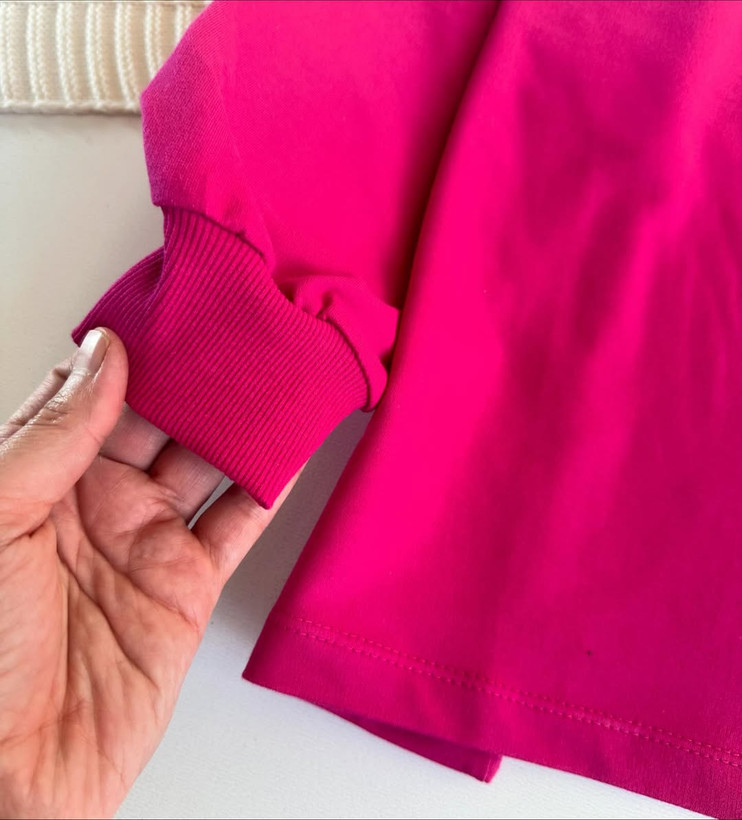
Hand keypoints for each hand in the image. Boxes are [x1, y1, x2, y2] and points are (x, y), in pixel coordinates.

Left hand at [0, 329, 293, 818]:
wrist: (13, 773)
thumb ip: (51, 436)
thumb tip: (101, 356)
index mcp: (39, 474)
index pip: (95, 390)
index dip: (133, 347)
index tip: (173, 304)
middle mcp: (97, 499)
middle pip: (163, 418)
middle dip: (199, 377)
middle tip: (241, 327)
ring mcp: (147, 539)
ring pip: (208, 461)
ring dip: (242, 422)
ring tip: (279, 373)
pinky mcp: (188, 584)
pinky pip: (239, 522)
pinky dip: (271, 485)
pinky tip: (292, 447)